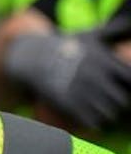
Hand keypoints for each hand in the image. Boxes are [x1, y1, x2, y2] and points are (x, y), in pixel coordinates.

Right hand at [3, 24, 130, 129]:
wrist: (31, 57)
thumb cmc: (66, 46)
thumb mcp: (89, 35)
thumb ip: (114, 30)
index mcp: (103, 60)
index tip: (125, 86)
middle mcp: (94, 75)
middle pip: (123, 100)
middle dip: (121, 103)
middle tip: (113, 101)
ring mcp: (80, 90)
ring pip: (110, 114)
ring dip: (109, 114)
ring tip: (102, 109)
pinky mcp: (68, 104)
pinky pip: (93, 122)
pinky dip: (95, 122)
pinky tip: (90, 115)